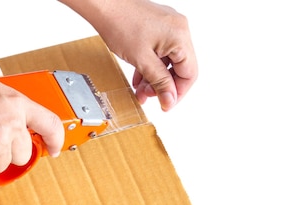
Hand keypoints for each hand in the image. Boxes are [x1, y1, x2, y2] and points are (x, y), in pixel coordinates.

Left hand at [59, 0, 197, 110]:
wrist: (105, 5)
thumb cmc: (120, 25)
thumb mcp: (142, 60)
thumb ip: (159, 81)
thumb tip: (170, 100)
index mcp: (181, 37)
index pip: (189, 74)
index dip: (177, 93)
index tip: (165, 105)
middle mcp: (179, 30)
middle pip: (179, 68)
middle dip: (163, 86)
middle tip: (147, 97)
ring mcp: (169, 27)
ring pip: (168, 62)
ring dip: (155, 79)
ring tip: (140, 91)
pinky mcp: (158, 27)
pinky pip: (160, 52)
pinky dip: (150, 67)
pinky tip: (138, 77)